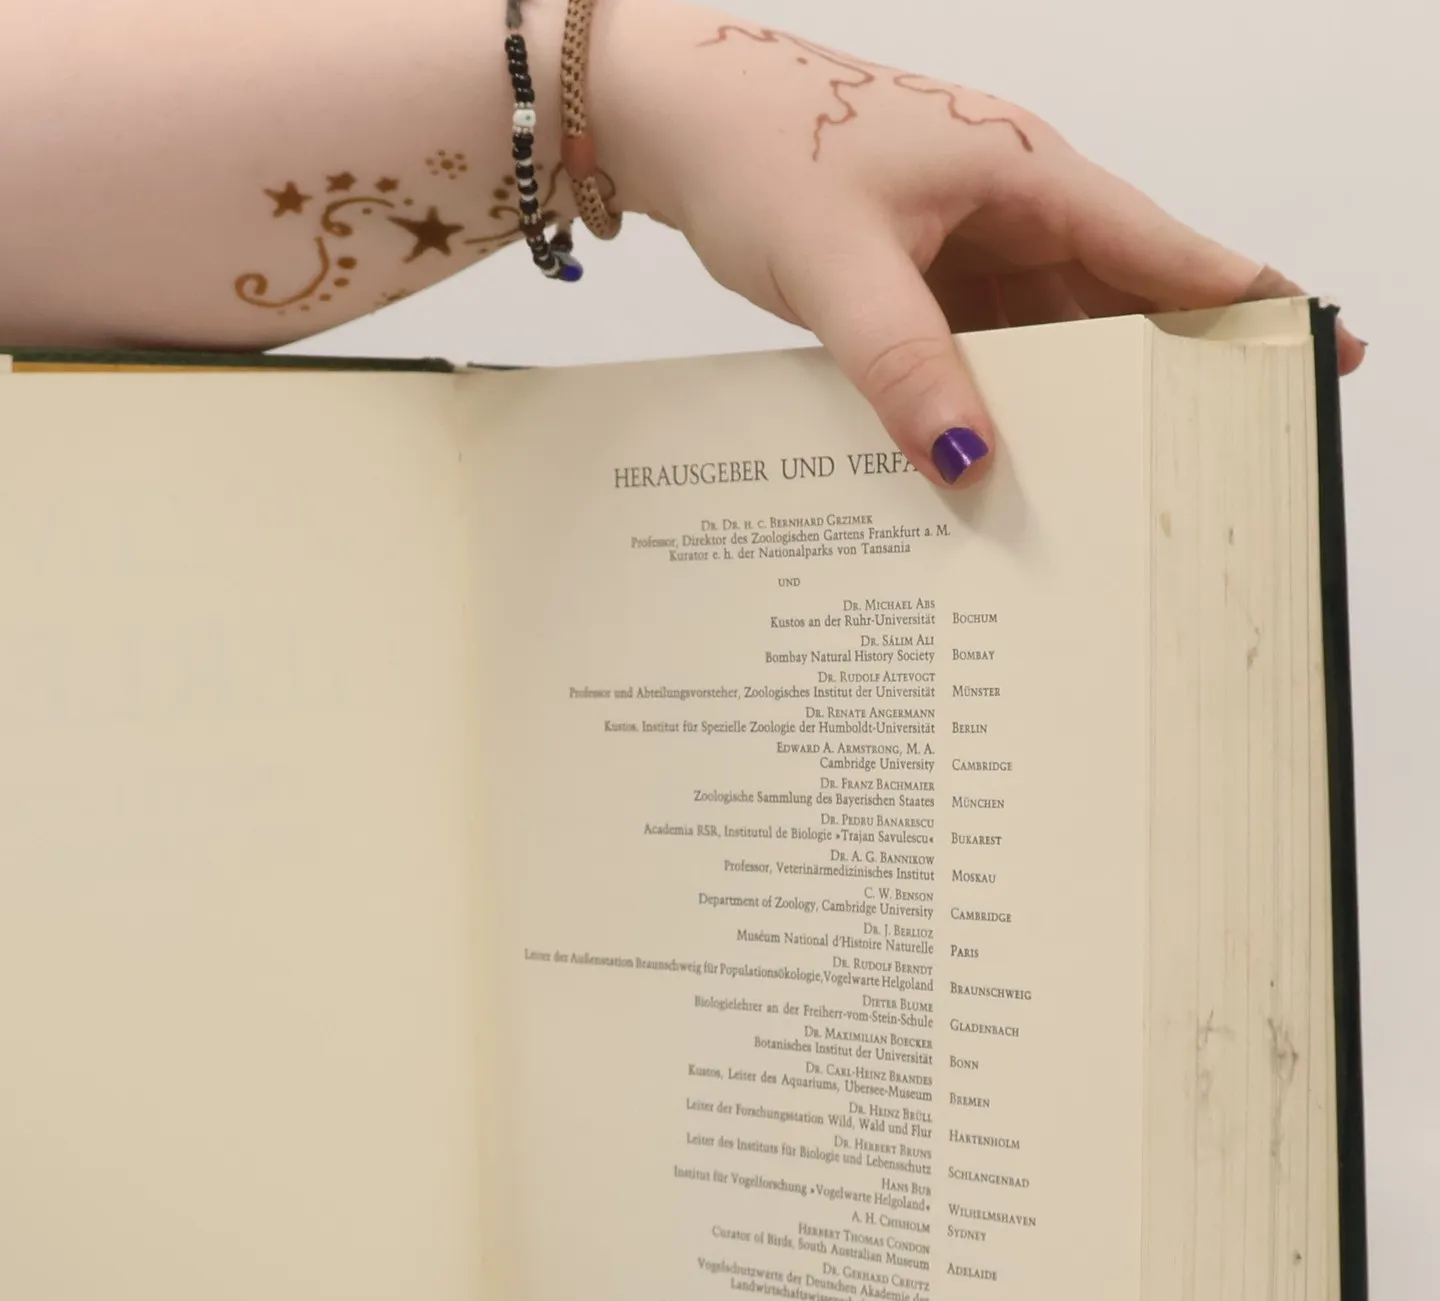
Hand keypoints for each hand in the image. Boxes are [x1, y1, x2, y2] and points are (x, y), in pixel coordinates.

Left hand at [600, 2, 1365, 486]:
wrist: (672, 121)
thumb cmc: (760, 149)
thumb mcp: (840, 268)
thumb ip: (906, 368)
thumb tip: (970, 465)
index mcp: (1024, 177)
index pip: (1163, 248)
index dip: (1246, 301)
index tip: (1322, 344)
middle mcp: (1010, 210)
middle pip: (1119, 302)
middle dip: (1171, 373)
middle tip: (1220, 453)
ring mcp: (963, 248)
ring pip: (1048, 336)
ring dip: (1077, 401)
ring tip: (1123, 485)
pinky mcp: (916, 281)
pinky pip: (980, 350)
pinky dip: (996, 401)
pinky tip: (1007, 461)